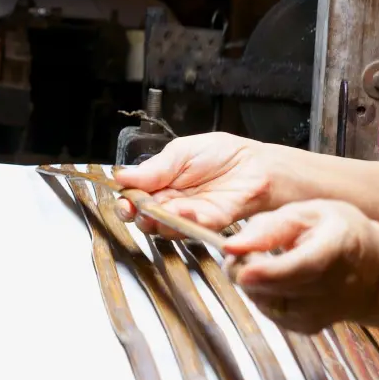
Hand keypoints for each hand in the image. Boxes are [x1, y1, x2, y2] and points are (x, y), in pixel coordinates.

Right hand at [112, 133, 289, 234]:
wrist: (256, 164)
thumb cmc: (223, 154)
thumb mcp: (182, 151)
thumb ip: (155, 168)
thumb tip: (123, 176)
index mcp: (161, 183)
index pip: (135, 198)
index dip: (126, 202)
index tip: (124, 200)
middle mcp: (171, 203)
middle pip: (144, 217)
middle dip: (138, 215)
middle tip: (137, 208)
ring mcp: (189, 216)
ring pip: (164, 228)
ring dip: (159, 220)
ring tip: (159, 209)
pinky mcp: (209, 224)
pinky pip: (192, 227)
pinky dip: (186, 221)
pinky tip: (184, 210)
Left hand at [221, 201, 378, 335]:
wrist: (374, 272)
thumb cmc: (338, 233)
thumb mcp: (308, 213)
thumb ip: (269, 227)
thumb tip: (232, 246)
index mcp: (337, 248)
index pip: (303, 266)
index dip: (270, 272)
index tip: (243, 270)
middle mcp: (333, 287)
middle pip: (275, 289)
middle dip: (246, 270)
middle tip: (241, 251)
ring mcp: (321, 313)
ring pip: (266, 303)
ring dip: (253, 284)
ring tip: (260, 262)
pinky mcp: (309, 327)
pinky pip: (270, 313)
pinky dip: (263, 296)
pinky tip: (275, 281)